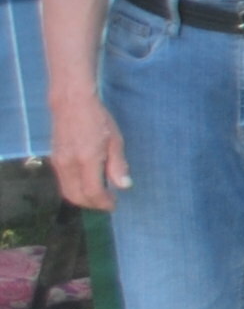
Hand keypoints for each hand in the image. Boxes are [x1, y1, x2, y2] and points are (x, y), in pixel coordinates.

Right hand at [50, 91, 124, 209]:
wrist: (71, 103)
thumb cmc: (98, 119)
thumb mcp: (115, 141)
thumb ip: (118, 165)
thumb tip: (124, 186)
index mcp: (87, 159)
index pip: (93, 191)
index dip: (104, 202)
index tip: (114, 204)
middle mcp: (69, 164)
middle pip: (77, 196)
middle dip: (92, 204)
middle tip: (107, 203)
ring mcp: (58, 162)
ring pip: (67, 192)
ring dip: (83, 199)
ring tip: (99, 196)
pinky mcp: (54, 160)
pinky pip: (63, 182)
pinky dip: (75, 189)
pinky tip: (87, 184)